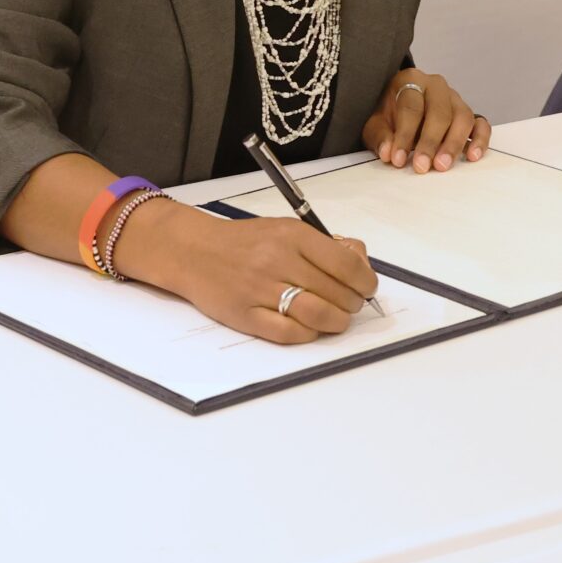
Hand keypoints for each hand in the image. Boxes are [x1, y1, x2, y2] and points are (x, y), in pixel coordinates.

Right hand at [114, 199, 378, 343]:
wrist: (194, 251)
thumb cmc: (245, 242)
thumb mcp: (285, 228)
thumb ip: (324, 244)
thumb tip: (361, 261)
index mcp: (293, 235)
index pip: (347, 264)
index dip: (365, 281)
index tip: (367, 288)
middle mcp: (278, 260)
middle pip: (337, 292)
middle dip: (353, 303)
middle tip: (351, 305)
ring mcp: (261, 290)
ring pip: (319, 314)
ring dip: (338, 322)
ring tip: (337, 319)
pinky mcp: (246, 315)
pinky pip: (290, 333)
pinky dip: (310, 334)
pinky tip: (311, 327)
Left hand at [362, 69, 490, 173]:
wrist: (399, 107)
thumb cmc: (389, 115)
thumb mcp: (375, 123)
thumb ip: (380, 136)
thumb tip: (388, 152)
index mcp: (411, 80)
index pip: (411, 108)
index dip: (404, 135)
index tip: (398, 159)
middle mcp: (436, 86)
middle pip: (439, 112)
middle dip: (430, 142)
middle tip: (422, 166)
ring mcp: (456, 99)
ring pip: (463, 118)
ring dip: (454, 144)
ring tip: (442, 165)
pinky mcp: (470, 114)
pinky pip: (481, 124)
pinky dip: (480, 140)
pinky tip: (472, 156)